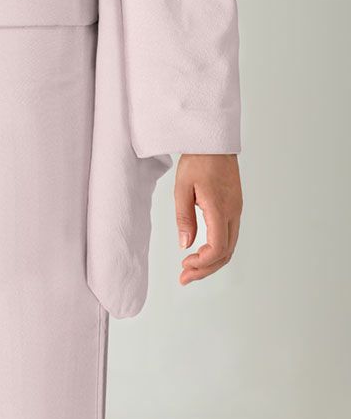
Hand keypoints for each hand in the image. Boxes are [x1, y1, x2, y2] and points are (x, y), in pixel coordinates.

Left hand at [175, 153, 241, 284]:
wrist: (214, 141)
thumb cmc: (197, 160)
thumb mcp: (182, 188)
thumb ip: (184, 217)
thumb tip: (185, 245)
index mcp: (220, 208)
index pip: (217, 247)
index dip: (202, 263)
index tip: (185, 266)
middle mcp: (233, 212)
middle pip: (226, 252)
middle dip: (205, 269)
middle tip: (184, 277)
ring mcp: (236, 210)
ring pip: (229, 246)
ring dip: (211, 261)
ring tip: (190, 268)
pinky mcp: (234, 206)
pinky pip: (229, 235)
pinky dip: (217, 249)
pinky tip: (201, 251)